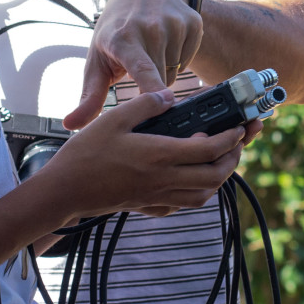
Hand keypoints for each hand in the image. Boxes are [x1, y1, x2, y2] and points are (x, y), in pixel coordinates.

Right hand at [38, 90, 254, 219]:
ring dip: (220, 177)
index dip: (231, 138)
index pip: (210, 149)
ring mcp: (157, 197)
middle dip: (234, 158)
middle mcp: (164, 180)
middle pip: (215, 175)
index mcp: (159, 155)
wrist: (64, 192)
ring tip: (223, 159)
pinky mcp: (149, 206)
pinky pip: (185, 204)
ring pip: (204, 194)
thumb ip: (145, 105)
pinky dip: (199, 192)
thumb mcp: (113, 119)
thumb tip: (170, 96)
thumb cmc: (86, 155)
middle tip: (239, 142)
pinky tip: (194, 179)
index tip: (239, 127)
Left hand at [63, 0, 203, 128]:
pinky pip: (188, 60)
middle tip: (135, 70)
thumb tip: (71, 125)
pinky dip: (178, 60)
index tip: (163, 103)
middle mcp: (151, 27)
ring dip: (164, 73)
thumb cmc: (114, 33)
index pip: (142, 68)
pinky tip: (166, 46)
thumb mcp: (97, 61)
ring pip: (175, 72)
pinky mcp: (193, 24)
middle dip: (149, 86)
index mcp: (123, 38)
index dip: (153, 88)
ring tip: (150, 55)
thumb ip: (89, 97)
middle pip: (160, 80)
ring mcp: (175, 23)